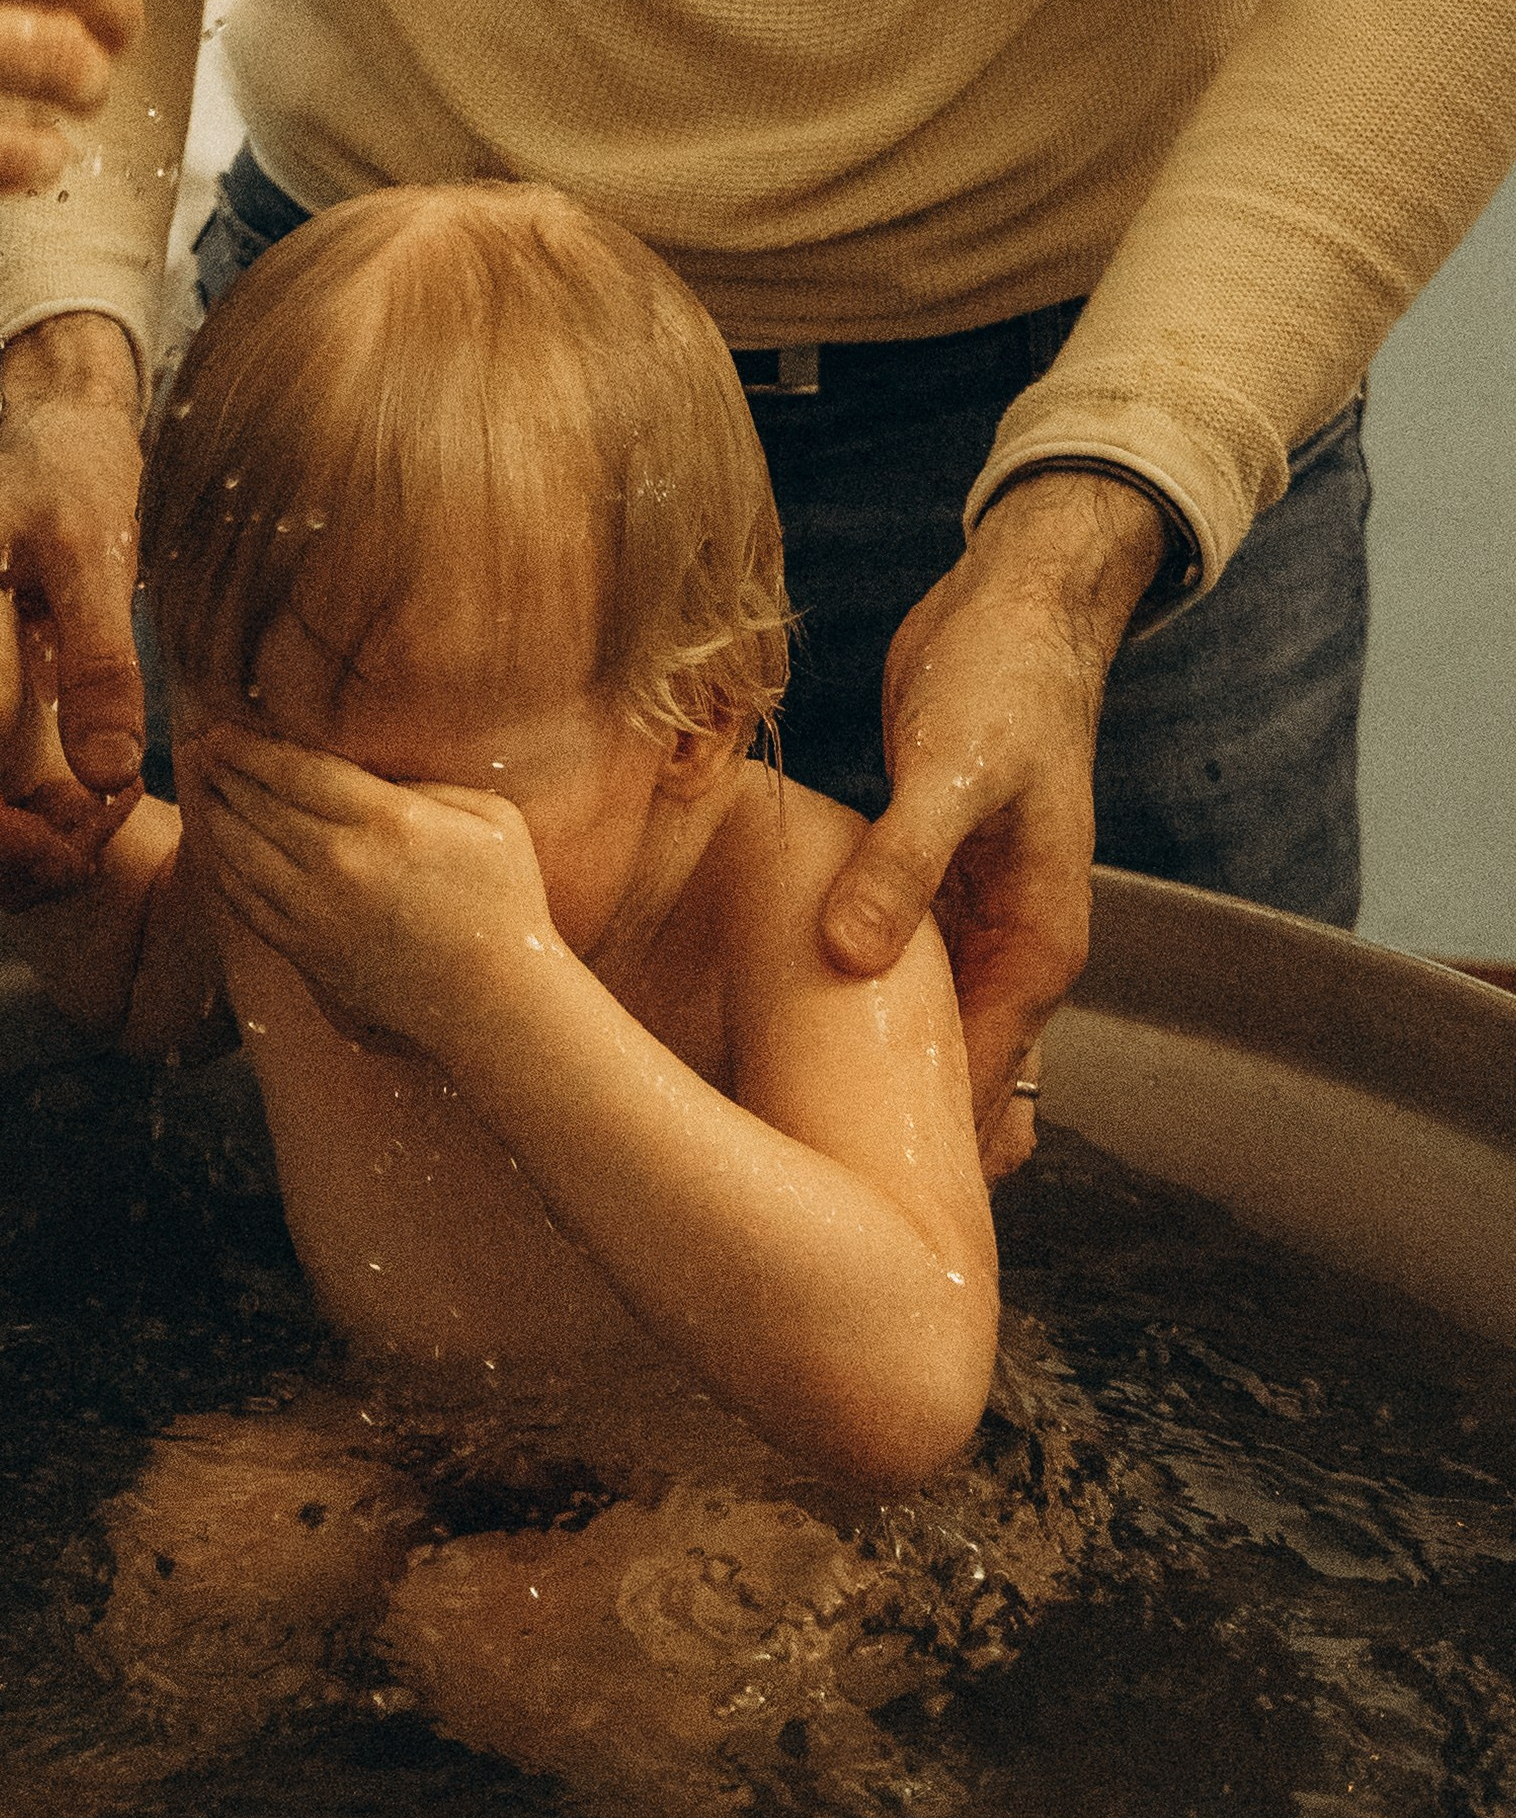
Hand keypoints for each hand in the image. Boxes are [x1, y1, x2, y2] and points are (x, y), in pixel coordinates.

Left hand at [187, 726, 557, 1052]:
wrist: (494, 1004)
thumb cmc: (507, 904)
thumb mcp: (491, 817)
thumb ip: (427, 784)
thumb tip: (372, 772)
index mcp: (386, 821)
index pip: (295, 770)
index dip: (249, 746)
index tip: (222, 729)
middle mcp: (339, 863)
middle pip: (258, 804)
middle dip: (223, 771)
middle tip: (200, 748)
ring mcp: (316, 912)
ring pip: (241, 851)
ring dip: (215, 815)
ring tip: (204, 790)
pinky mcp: (306, 951)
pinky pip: (246, 903)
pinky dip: (223, 870)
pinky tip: (219, 851)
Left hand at [817, 472, 1167, 1176]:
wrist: (1018, 608)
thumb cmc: (1002, 684)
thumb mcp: (951, 771)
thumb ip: (904, 865)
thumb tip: (853, 958)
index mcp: (1038, 945)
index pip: (985, 1084)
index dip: (926, 1150)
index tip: (854, 1210)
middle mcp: (1013, 950)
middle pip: (957, 1082)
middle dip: (896, 1142)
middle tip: (807, 1208)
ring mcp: (971, 925)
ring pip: (922, 1037)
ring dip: (867, 1082)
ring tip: (782, 1153)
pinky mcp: (926, 890)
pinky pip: (890, 978)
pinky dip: (850, 1013)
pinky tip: (779, 1044)